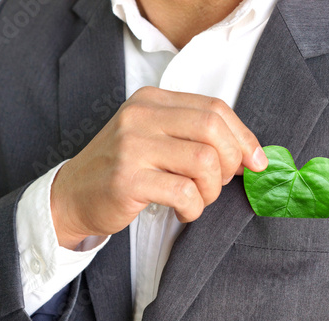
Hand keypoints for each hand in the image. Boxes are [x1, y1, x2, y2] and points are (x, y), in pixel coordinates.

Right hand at [50, 87, 267, 248]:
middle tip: (221, 182)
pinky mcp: (128, 179)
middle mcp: (142, 116)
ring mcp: (132, 146)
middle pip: (213, 129)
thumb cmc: (124, 168)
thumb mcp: (158, 139)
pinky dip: (194, 208)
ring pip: (204, 161)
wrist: (73, 195)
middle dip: (232, 162)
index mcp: (153, 101)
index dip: (244, 137)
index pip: (215, 108)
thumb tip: (250, 155)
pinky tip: (183, 211)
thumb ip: (198, 138)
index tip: (256, 162)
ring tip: (198, 198)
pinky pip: (184, 192)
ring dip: (212, 190)